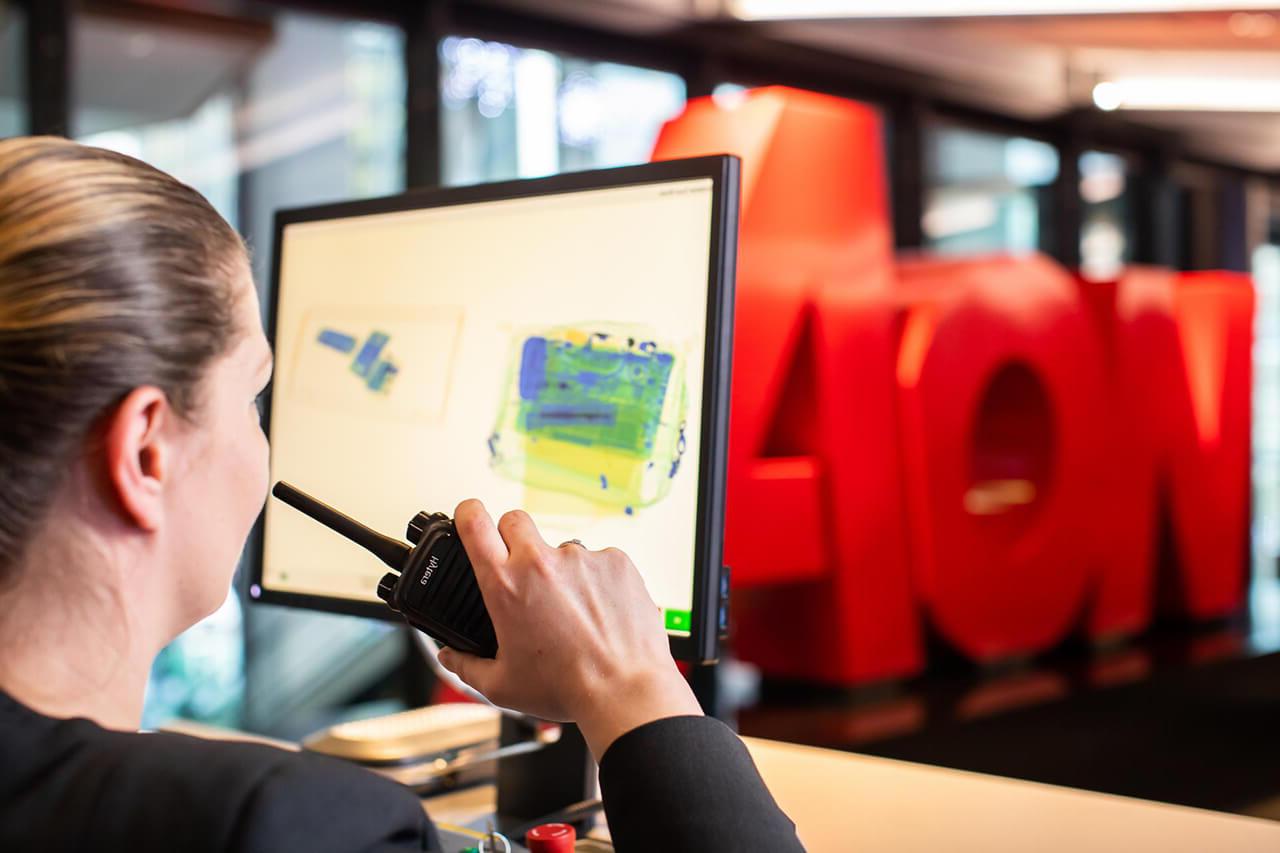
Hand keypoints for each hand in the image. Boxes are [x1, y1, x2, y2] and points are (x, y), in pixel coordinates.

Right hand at [437, 500, 702, 758]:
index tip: (469, 515)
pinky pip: (598, 561)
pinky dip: (597, 581)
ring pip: (561, 548)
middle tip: (521, 569)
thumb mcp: (502, 685)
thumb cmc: (566, 689)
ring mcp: (582, 558)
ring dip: (561, 570)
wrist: (624, 691)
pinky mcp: (616, 561)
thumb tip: (450, 656)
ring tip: (573, 611)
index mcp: (506, 586)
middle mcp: (541, 563)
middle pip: (515, 520)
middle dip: (512, 537)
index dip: (468, 513)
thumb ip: (467, 666)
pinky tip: (600, 612)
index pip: (474, 524)